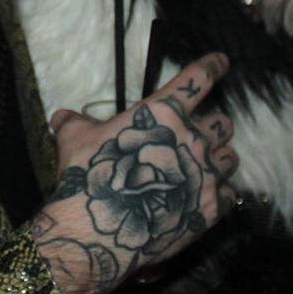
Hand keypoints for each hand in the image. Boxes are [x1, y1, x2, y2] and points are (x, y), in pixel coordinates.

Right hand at [32, 53, 236, 293]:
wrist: (94, 231)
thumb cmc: (85, 177)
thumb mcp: (74, 140)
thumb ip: (75, 123)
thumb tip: (61, 117)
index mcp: (162, 112)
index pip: (197, 79)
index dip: (213, 66)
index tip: (221, 62)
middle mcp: (190, 139)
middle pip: (223, 122)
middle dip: (212, 127)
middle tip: (195, 137)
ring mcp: (204, 175)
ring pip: (230, 157)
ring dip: (218, 159)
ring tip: (202, 167)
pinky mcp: (209, 208)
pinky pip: (230, 193)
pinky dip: (219, 194)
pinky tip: (203, 197)